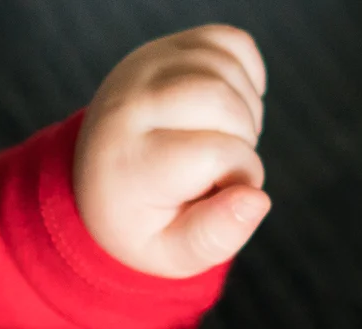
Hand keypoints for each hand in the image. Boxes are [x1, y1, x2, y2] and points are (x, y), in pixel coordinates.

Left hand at [73, 25, 269, 278]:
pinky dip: (245, 77)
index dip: (239, 177)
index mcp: (128, 160)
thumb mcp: (172, 252)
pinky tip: (221, 110)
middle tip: (218, 167)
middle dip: (243, 141)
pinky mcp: (167, 44)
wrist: (105, 176)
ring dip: (245, 113)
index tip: (214, 193)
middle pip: (225, 103)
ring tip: (216, 140)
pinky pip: (234, 44)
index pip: (218, 152)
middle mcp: (129, 104)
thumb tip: (255, 199)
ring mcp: (146, 66)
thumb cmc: (145, 219)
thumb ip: (213, 238)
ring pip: (231, 73)